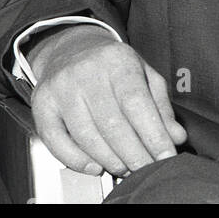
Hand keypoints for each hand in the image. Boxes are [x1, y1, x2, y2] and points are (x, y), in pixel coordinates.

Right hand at [28, 25, 186, 176]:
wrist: (72, 48)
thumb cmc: (112, 66)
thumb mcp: (143, 74)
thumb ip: (161, 106)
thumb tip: (176, 136)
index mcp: (117, 60)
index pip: (136, 103)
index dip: (153, 135)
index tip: (166, 157)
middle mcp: (86, 70)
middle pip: (112, 124)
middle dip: (134, 155)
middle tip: (146, 170)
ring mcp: (61, 86)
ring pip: (86, 136)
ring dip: (109, 160)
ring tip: (125, 167)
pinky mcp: (42, 103)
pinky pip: (57, 141)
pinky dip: (77, 161)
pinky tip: (95, 166)